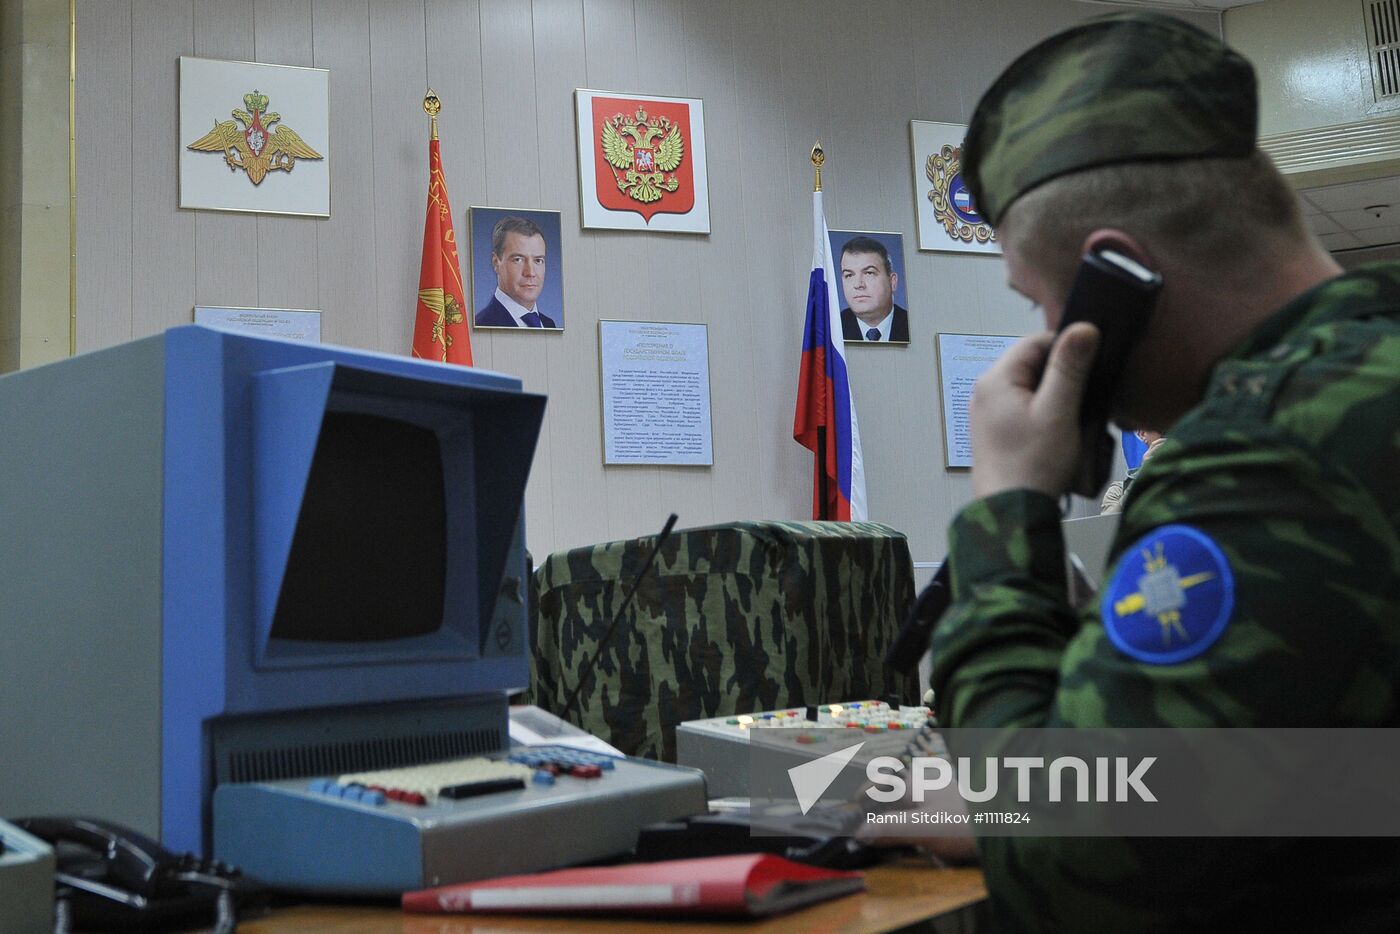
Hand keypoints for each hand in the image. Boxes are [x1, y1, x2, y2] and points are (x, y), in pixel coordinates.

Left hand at [970, 323, 1100, 498]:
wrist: (1012, 511)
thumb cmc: (1035, 461)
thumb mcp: (1058, 411)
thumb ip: (1070, 367)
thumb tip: (1084, 326)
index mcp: (996, 378)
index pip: (1036, 342)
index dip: (1067, 349)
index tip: (1093, 368)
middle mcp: (986, 390)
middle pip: (1032, 364)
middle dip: (1063, 375)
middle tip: (1088, 398)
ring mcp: (988, 412)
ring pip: (1031, 387)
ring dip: (1057, 396)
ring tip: (1077, 417)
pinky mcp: (995, 431)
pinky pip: (1025, 408)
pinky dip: (1046, 412)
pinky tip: (1061, 431)